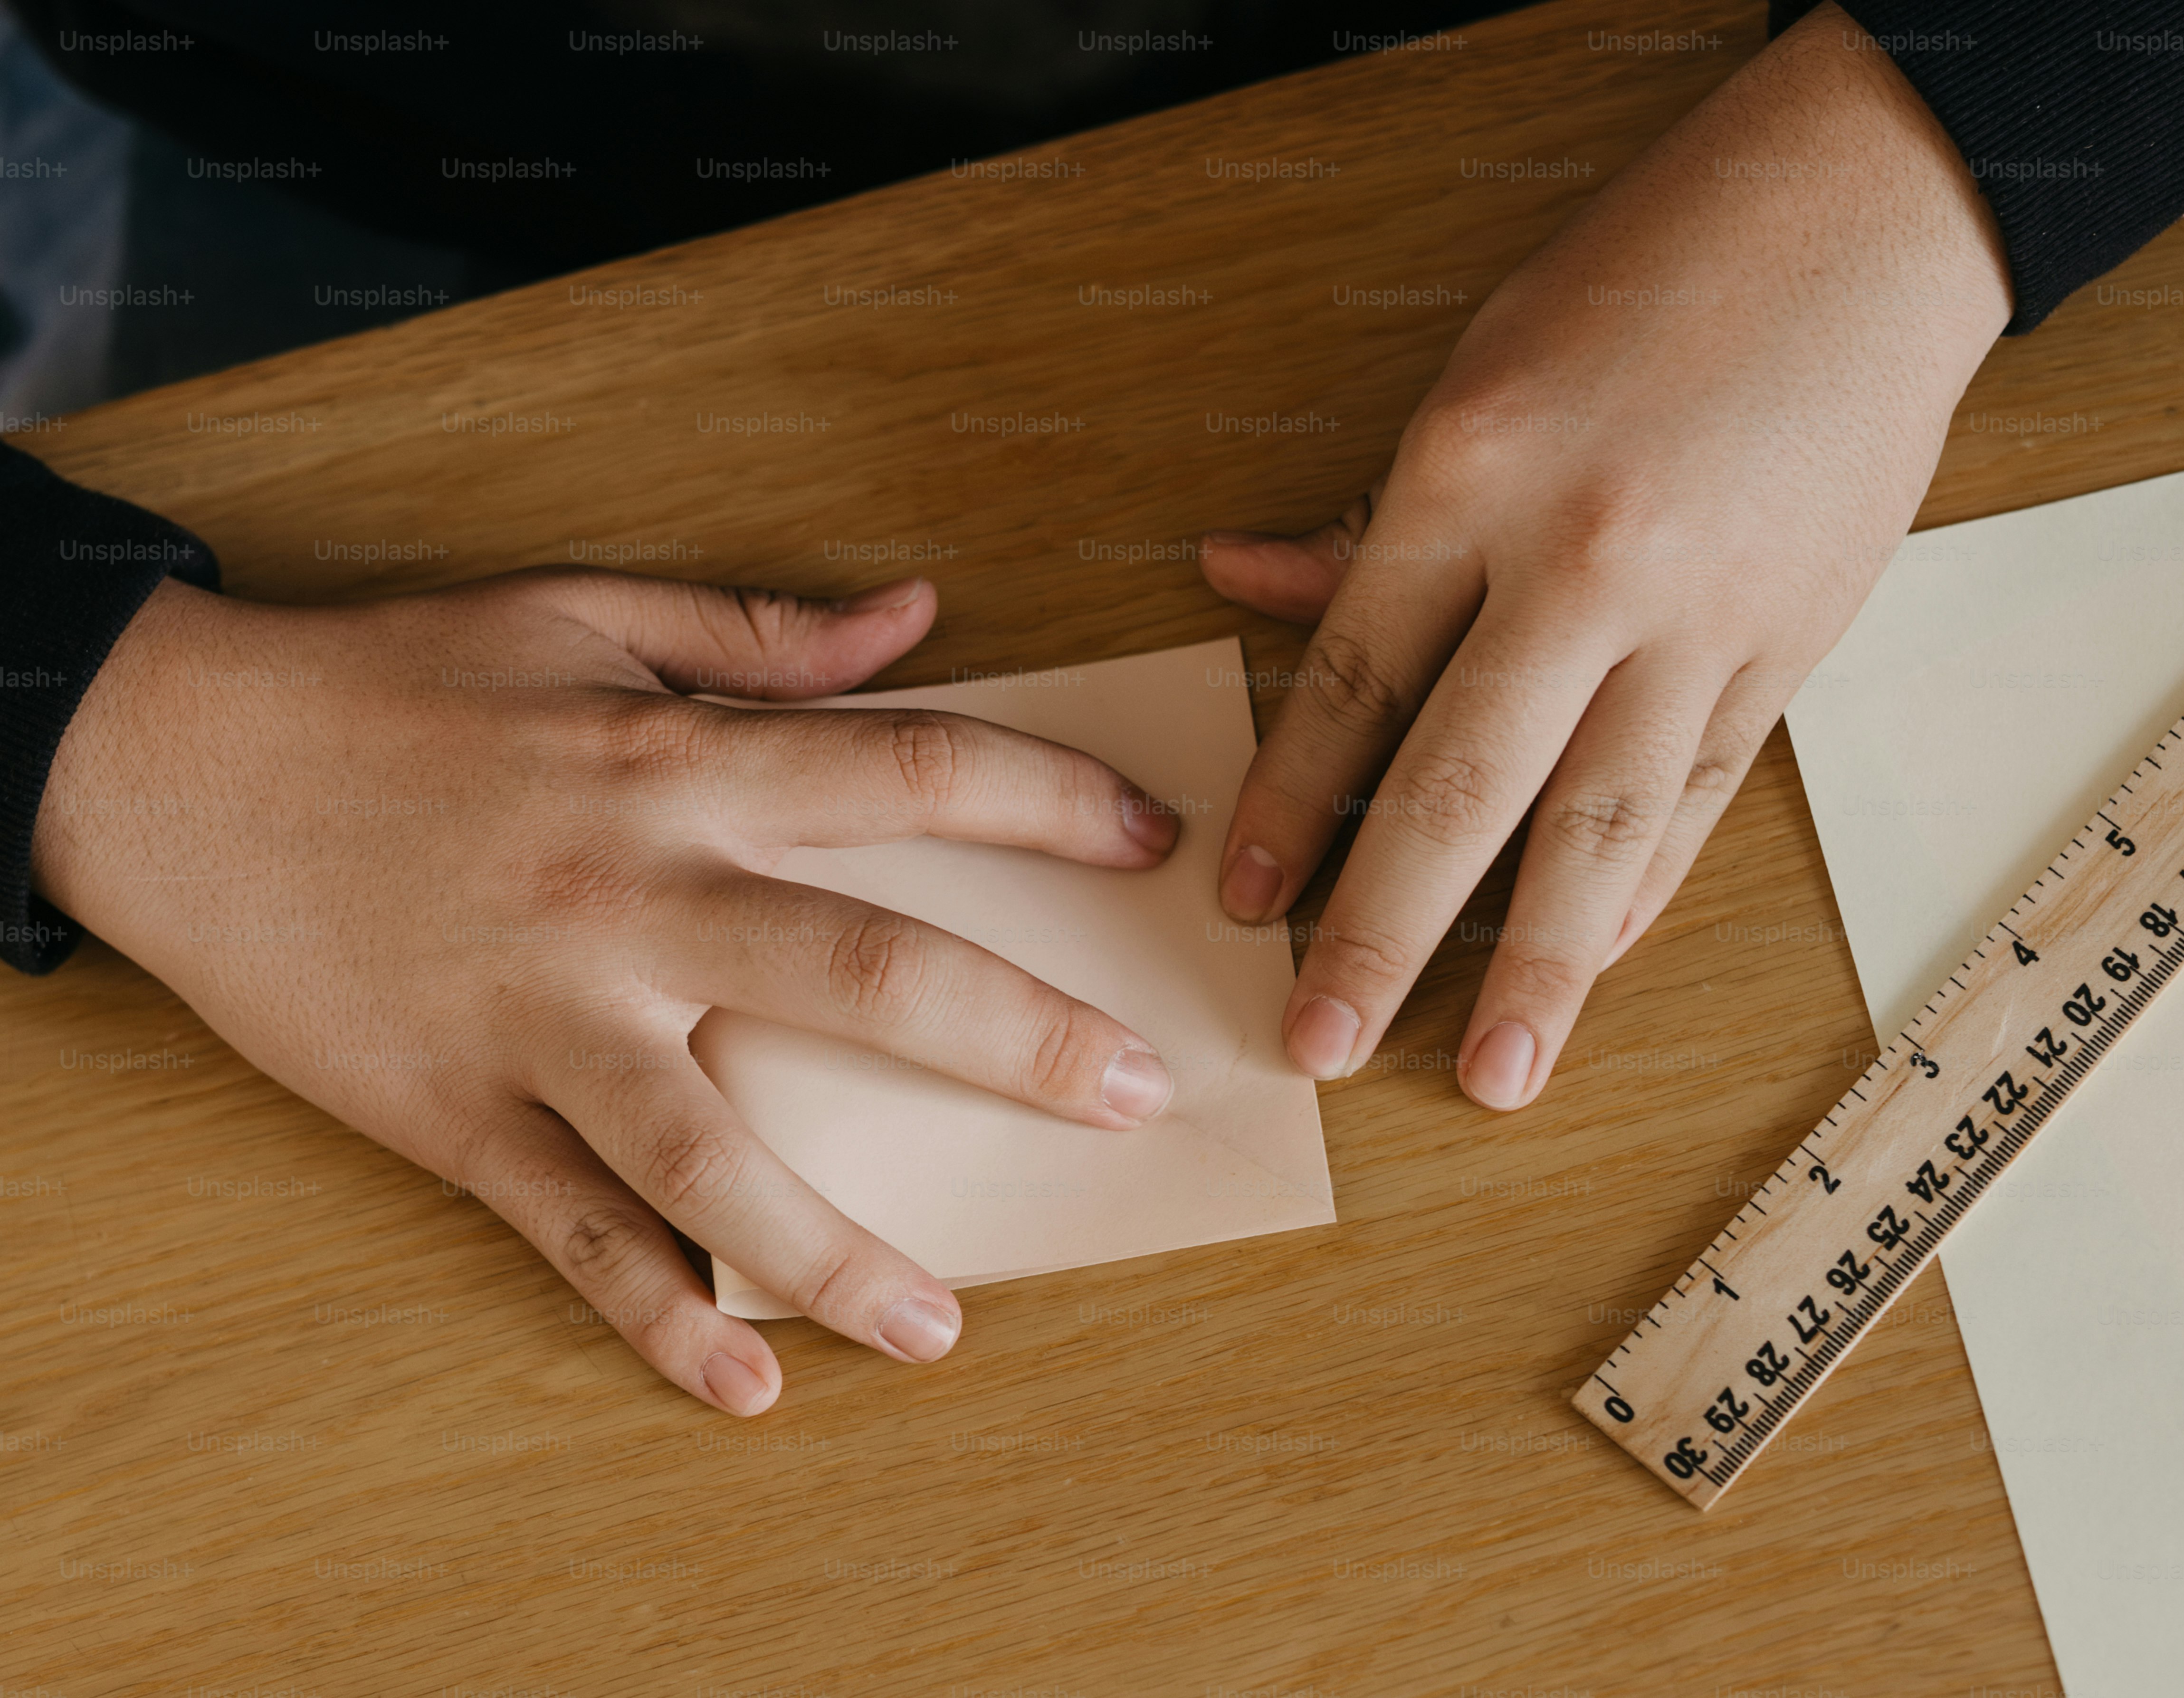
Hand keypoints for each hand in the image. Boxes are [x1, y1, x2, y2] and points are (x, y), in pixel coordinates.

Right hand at [32, 569, 1183, 1411]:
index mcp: (678, 765)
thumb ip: (758, 626)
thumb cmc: (391, 683)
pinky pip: (572, 1235)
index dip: (1049, 800)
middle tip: (1130, 1097)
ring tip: (944, 1325)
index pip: (910, 772)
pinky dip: (653, 1318)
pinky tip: (744, 1388)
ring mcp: (545, 1019)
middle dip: (1015, 1038)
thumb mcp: (579, 613)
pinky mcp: (457, 1111)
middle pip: (863, 974)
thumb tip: (916, 616)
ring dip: (838, 1250)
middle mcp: (632, 898)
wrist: (169, 760)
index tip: (1152, 840)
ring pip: (715, 1154)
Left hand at [1201, 3, 2013, 1108]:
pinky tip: (1602, 964)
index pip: (1357, 683)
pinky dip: (1650, 889)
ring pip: (1603, 829)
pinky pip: (1703, 798)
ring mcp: (1703, 618)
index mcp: (1477, 475)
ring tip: (1491, 1071)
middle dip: (1382, 931)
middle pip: (1461, 788)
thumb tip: (1238, 586)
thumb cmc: (1655, 273)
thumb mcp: (1480, 363)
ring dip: (1539, 966)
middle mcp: (1585, 563)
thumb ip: (1373, 518)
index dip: (1291, 804)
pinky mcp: (1793, 647)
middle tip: (1319, 1042)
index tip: (1245, 901)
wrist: (1869, 220)